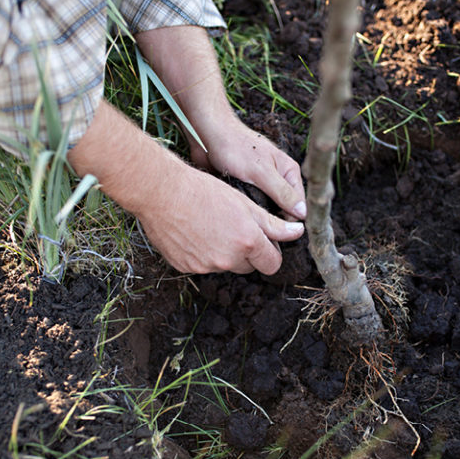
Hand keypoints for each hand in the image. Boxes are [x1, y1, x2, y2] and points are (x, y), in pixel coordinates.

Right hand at [69, 101, 302, 274]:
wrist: (162, 193)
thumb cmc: (204, 190)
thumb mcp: (244, 203)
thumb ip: (273, 223)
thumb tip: (297, 232)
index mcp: (247, 243)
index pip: (272, 264)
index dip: (270, 253)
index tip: (264, 243)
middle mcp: (228, 260)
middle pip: (248, 267)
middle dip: (247, 253)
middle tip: (235, 228)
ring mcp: (205, 266)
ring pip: (224, 265)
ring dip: (223, 252)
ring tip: (210, 225)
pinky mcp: (186, 268)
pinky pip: (202, 265)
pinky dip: (201, 254)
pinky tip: (193, 233)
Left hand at [134, 27, 305, 220]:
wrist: (208, 134)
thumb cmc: (234, 147)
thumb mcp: (261, 172)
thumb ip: (282, 193)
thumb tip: (303, 213)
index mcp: (289, 172)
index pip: (301, 204)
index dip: (294, 221)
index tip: (283, 235)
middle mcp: (279, 179)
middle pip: (285, 210)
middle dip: (277, 223)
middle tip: (265, 236)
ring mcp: (263, 184)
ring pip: (268, 210)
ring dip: (262, 219)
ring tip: (251, 229)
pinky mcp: (247, 188)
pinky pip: (253, 206)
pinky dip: (249, 212)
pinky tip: (242, 220)